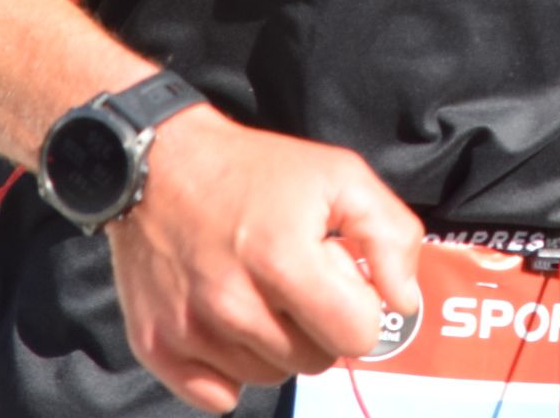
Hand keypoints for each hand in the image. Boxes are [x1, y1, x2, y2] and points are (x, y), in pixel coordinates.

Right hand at [104, 106, 424, 413]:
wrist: (160, 163)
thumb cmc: (254, 170)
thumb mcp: (340, 175)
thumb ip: (390, 235)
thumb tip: (403, 302)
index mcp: (283, 260)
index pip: (357, 335)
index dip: (357, 305)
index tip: (336, 275)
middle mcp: (233, 303)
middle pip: (314, 362)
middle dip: (317, 325)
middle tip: (293, 278)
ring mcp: (191, 329)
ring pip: (269, 377)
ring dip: (274, 343)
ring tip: (257, 289)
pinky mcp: (156, 346)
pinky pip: (219, 396)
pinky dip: (229, 366)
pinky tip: (225, 319)